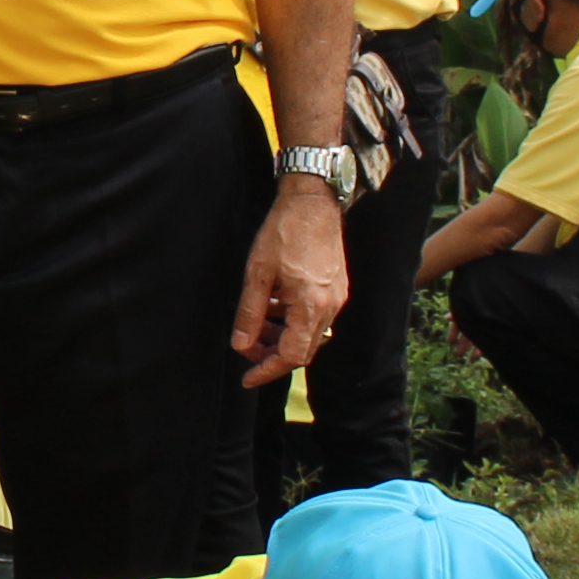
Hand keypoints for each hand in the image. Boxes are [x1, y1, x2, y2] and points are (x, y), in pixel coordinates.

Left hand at [233, 178, 349, 389]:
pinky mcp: (337, 287)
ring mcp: (337, 297)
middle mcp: (330, 306)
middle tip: (247, 347)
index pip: (291, 356)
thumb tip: (241, 345)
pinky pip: (315, 316)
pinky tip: (273, 304)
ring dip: (282, 335)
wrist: (314, 200)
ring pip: (308, 333)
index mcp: (311, 306)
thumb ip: (249, 313)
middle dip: (273, 354)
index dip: (267, 371)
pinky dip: (292, 318)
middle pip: (303, 350)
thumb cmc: (284, 231)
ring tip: (256, 321)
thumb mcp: (257, 274)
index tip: (248, 378)